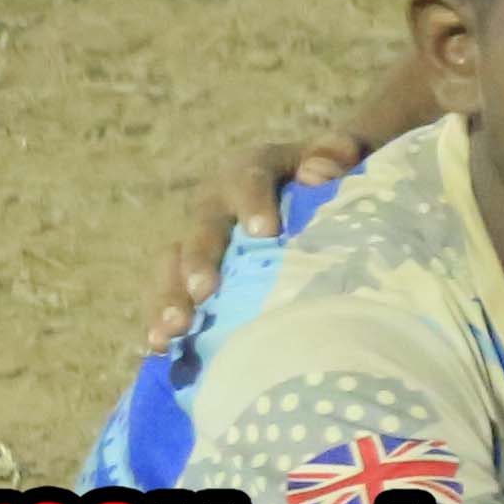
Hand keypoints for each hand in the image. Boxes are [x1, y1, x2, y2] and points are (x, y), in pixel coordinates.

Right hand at [144, 126, 363, 347]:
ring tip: (173, 331)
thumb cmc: (331, 179)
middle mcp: (216, 202)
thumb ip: (336, 155)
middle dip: (200, 262)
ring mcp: (200, 239)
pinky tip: (162, 348)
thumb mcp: (340, 157)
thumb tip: (319, 171)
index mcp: (251, 170)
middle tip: (205, 292)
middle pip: (203, 229)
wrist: (314, 192)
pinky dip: (163, 319)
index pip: (248, 178)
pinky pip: (171, 292)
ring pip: (174, 264)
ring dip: (170, 297)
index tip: (265, 233)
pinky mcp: (191, 271)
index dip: (252, 203)